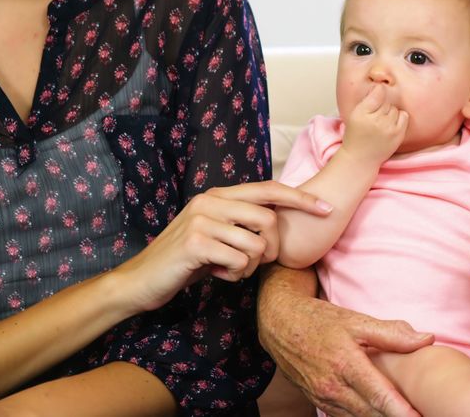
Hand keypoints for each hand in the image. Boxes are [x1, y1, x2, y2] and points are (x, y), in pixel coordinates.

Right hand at [112, 181, 331, 312]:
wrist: (142, 280)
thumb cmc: (186, 260)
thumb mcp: (216, 234)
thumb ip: (241, 223)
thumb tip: (279, 223)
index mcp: (218, 195)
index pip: (269, 189)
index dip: (301, 199)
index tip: (328, 210)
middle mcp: (210, 201)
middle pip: (268, 220)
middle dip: (272, 249)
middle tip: (256, 264)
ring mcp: (201, 220)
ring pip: (256, 245)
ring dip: (250, 267)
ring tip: (231, 270)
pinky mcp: (196, 243)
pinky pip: (239, 261)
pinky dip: (235, 275)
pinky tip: (217, 276)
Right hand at [257, 281, 433, 416]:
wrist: (279, 324)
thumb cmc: (320, 320)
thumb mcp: (356, 320)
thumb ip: (392, 333)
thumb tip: (427, 339)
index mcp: (346, 364)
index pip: (380, 396)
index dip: (401, 411)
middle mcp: (333, 387)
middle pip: (372, 414)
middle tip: (422, 415)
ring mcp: (324, 398)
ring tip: (404, 415)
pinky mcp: (318, 402)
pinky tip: (380, 415)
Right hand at [341, 85, 407, 164]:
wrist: (361, 158)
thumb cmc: (356, 135)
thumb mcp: (355, 114)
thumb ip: (367, 99)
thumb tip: (381, 85)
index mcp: (362, 113)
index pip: (378, 91)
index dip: (377, 92)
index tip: (375, 96)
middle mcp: (376, 120)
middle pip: (387, 100)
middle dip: (381, 105)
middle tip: (373, 116)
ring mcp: (389, 128)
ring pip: (395, 108)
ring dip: (390, 112)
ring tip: (381, 122)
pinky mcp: (398, 135)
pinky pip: (404, 116)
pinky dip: (399, 118)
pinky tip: (390, 125)